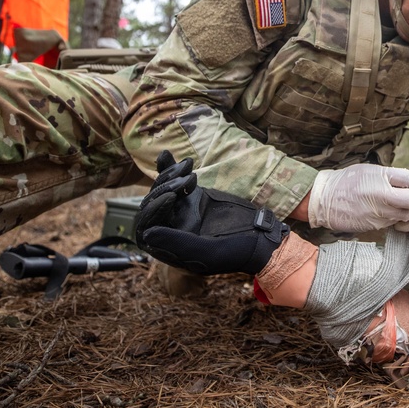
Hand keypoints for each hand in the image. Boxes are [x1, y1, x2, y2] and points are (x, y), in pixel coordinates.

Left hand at [134, 151, 288, 274]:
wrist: (262, 236)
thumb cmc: (237, 251)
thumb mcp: (208, 252)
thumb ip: (177, 244)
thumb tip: (146, 234)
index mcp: (170, 248)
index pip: (146, 228)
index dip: (153, 211)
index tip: (172, 197)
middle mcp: (171, 229)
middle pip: (152, 205)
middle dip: (164, 189)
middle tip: (186, 182)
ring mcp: (182, 212)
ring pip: (162, 191)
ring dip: (170, 176)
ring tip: (189, 167)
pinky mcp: (193, 197)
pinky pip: (175, 182)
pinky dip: (169, 169)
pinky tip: (166, 155)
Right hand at [307, 164, 408, 231]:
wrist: (324, 199)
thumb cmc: (348, 180)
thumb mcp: (371, 170)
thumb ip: (395, 175)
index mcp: (383, 177)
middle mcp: (384, 196)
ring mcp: (381, 213)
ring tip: (402, 202)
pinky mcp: (376, 226)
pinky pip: (396, 222)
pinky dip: (398, 217)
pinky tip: (389, 210)